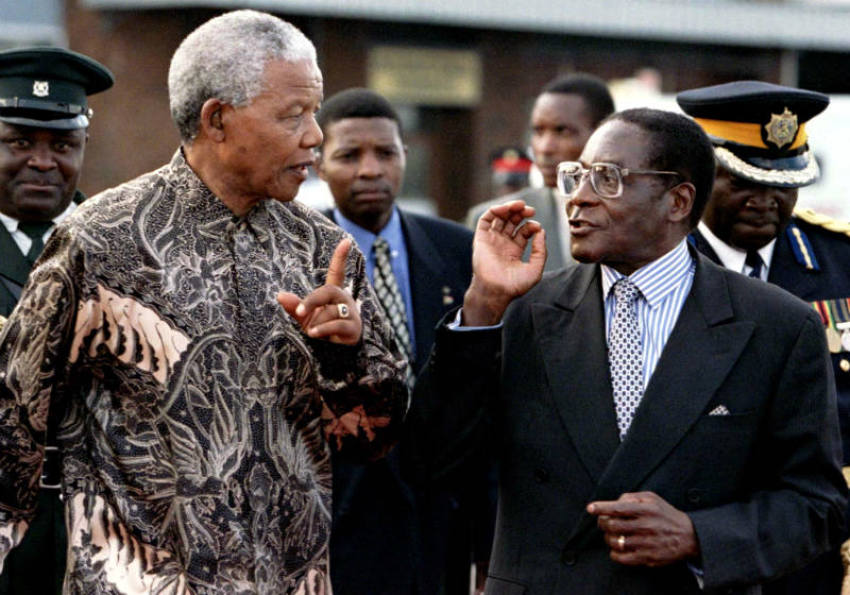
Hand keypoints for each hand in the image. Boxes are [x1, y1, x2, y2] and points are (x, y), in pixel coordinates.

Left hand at [277, 238, 361, 344]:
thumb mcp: (305, 317)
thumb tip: (280, 295)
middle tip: (300, 312)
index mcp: (333, 294)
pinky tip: (314, 333)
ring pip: (329, 312)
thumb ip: (295, 306)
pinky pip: (336, 324)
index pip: (337, 272)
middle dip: (312, 302)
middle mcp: (344, 299)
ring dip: (316, 323)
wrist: (333, 354)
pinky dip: (322, 330)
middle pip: (328, 291)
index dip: (340, 257)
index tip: (346, 241)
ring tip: (312, 332)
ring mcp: (351, 313)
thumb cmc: (319, 330)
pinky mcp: (353, 328)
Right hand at [462, 200, 545, 325]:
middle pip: (512, 221)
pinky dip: (494, 210)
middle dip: (521, 213)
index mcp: (515, 250)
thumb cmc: (514, 286)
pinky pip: (486, 219)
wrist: (496, 292)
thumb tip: (541, 231)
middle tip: (530, 210)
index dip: (531, 225)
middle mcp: (503, 243)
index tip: (537, 227)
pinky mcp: (481, 238)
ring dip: (509, 208)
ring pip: (500, 217)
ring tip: (520, 205)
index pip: (524, 230)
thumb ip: (541, 251)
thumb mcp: (536, 269)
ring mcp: (492, 240)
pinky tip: (505, 208)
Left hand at [587, 491, 699, 566]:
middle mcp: (645, 526)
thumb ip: (632, 496)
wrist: (689, 536)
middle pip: (612, 525)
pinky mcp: (647, 557)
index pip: (618, 508)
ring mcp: (646, 543)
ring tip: (612, 534)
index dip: (601, 507)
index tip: (590, 508)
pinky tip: (617, 548)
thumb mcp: (653, 499)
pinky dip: (614, 553)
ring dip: (608, 538)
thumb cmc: (666, 515)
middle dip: (603, 523)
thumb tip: (614, 501)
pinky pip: (622, 557)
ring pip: (615, 541)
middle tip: (604, 522)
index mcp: (646, 509)